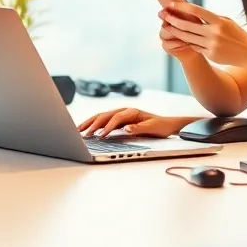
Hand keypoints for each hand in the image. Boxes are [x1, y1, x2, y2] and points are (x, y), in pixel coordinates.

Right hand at [76, 108, 195, 137]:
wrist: (168, 125)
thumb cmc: (161, 126)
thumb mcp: (153, 128)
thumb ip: (139, 128)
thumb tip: (126, 128)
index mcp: (133, 112)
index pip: (116, 118)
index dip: (108, 126)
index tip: (101, 135)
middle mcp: (125, 111)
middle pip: (105, 115)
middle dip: (93, 124)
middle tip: (83, 134)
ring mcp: (121, 115)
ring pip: (102, 117)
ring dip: (90, 123)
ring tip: (78, 130)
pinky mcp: (119, 120)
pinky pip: (104, 121)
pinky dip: (94, 124)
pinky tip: (87, 130)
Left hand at [159, 2, 246, 71]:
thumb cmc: (236, 34)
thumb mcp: (226, 21)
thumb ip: (211, 18)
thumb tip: (192, 13)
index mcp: (219, 21)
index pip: (196, 11)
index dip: (182, 7)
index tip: (171, 3)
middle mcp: (214, 33)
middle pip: (187, 25)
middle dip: (173, 19)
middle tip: (163, 15)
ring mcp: (211, 45)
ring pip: (187, 37)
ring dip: (175, 31)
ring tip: (167, 26)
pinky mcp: (210, 54)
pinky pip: (194, 46)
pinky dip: (186, 41)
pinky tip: (179, 37)